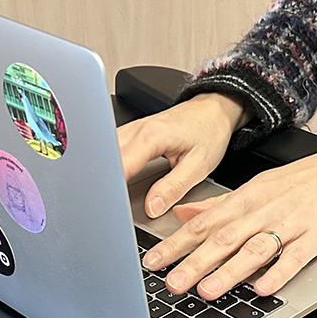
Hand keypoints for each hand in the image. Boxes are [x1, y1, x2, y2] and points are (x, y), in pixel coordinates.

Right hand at [116, 92, 249, 217]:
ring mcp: (132, 129)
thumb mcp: (198, 166)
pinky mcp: (131, 133)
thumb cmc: (209, 132)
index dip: (112, 186)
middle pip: (107, 157)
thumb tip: (153, 207)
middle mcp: (138, 129)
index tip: (110, 203)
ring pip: (105, 152)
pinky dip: (110, 165)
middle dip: (103, 181)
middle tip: (106, 204)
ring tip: (108, 194)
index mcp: (153, 136)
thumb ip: (174, 188)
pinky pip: (111, 149)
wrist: (213, 111)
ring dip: (105, 173)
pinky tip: (112, 180)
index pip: (121, 164)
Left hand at [141, 144, 316, 298]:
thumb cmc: (297, 183)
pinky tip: (263, 288)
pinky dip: (278, 273)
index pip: (203, 225)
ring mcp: (288, 226)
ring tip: (207, 290)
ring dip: (230, 272)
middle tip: (172, 283)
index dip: (176, 244)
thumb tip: (182, 214)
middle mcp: (262, 213)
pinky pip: (294, 258)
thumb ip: (217, 205)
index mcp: (244, 201)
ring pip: (254, 250)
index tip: (153, 261)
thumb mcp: (253, 188)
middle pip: (223, 240)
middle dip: (195, 263)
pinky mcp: (314, 238)